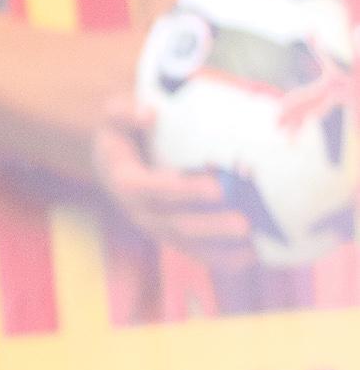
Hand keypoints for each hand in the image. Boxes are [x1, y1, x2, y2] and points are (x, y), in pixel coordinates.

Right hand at [93, 95, 256, 271]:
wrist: (115, 159)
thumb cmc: (123, 132)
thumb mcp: (115, 116)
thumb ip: (126, 112)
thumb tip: (149, 113)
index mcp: (125, 182)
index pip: (152, 190)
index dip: (183, 191)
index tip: (217, 187)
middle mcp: (139, 212)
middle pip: (174, 224)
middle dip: (211, 226)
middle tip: (245, 222)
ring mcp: (155, 226)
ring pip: (187, 242)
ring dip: (221, 246)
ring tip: (254, 244)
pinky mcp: (170, 235)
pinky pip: (195, 252)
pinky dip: (222, 257)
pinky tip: (250, 256)